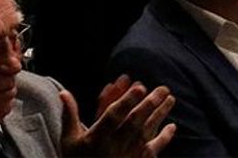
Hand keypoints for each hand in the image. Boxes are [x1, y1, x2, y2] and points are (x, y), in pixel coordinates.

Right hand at [58, 76, 175, 157]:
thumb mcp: (69, 141)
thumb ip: (69, 116)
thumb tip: (64, 93)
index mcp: (98, 137)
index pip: (113, 116)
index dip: (126, 101)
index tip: (139, 86)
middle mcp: (116, 145)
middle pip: (135, 122)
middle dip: (149, 104)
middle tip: (162, 89)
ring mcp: (129, 154)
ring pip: (147, 132)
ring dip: (160, 115)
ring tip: (171, 98)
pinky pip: (154, 149)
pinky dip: (164, 138)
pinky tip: (173, 126)